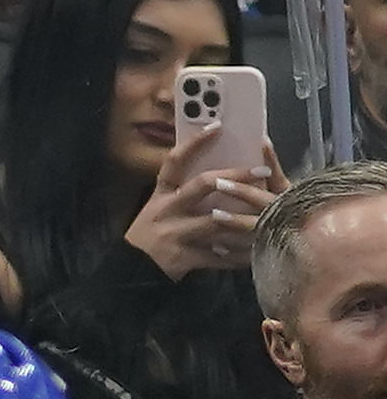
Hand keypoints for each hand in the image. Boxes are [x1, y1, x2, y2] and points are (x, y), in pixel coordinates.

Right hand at [124, 123, 278, 280]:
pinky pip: (216, 256)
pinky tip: (253, 251)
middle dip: (235, 176)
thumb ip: (183, 194)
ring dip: (244, 219)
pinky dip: (236, 255)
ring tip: (268, 213)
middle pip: (203, 185)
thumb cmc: (152, 235)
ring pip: (215, 222)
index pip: (175, 162)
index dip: (195, 143)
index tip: (218, 126)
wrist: (129, 271)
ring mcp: (173, 234)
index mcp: (161, 196)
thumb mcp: (159, 209)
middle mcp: (166, 211)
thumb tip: (220, 176)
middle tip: (262, 170)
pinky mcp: (180, 257)